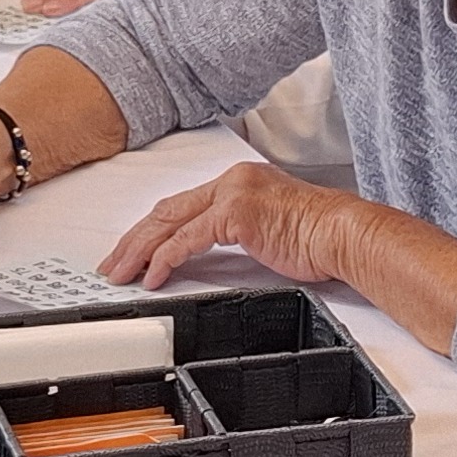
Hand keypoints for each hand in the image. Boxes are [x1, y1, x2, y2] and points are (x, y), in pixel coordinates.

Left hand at [101, 163, 353, 289]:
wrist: (343, 233)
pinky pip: (186, 241)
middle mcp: (231, 181)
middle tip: (114, 264)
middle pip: (167, 211)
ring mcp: (232, 194)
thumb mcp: (268, 229)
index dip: (152, 229)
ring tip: (122, 273)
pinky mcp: (235, 213)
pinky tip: (153, 276)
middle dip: (135, 240)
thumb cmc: (318, 236)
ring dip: (140, 250)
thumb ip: (236, 233)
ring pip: (169, 222)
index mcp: (238, 181)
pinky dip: (165, 260)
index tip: (134, 251)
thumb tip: (209, 256)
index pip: (182, 205)